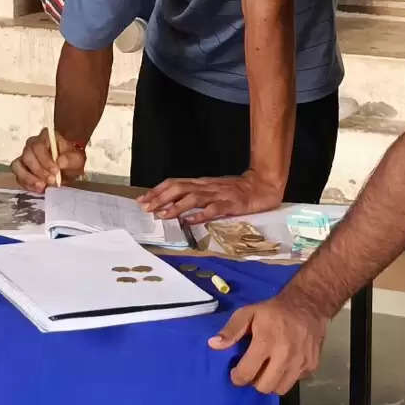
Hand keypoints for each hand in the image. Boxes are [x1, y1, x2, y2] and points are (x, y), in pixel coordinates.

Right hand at [11, 128, 85, 193]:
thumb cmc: (71, 160)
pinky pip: (18, 176)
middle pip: (27, 155)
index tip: (55, 171)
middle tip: (51, 180)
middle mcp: (32, 145)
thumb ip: (71, 159)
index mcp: (45, 137)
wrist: (68, 169)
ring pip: (18, 166)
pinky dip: (26, 184)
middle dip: (39, 170)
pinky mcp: (21, 170)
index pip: (38, 145)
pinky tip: (37, 189)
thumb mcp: (77, 159)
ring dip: (29, 178)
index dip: (45, 159)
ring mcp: (24, 157)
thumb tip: (60, 161)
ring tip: (42, 186)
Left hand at [137, 171, 282, 224]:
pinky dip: (201, 215)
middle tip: (146, 208)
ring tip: (163, 215)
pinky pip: (214, 209)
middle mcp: (206, 187)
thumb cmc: (235, 190)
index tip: (142, 200)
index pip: (174, 183)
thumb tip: (171, 204)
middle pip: (179, 188)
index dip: (157, 191)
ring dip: (176, 206)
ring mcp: (218, 195)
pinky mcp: (230, 204)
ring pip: (193, 198)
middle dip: (161, 198)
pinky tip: (191, 221)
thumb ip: (194, 195)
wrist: (261, 186)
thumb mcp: (211, 190)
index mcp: (201, 183)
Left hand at [207, 290, 332, 393]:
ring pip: (280, 389)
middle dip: (254, 382)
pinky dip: (286, 378)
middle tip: (253, 371)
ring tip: (267, 370)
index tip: (236, 372)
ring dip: (271, 383)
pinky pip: (294, 382)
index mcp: (267, 341)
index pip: (247, 373)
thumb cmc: (273, 311)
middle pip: (264, 387)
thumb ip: (231, 330)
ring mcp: (301, 362)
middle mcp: (286, 355)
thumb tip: (214, 345)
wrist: (307, 305)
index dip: (237, 377)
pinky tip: (283, 365)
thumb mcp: (248, 313)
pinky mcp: (312, 365)